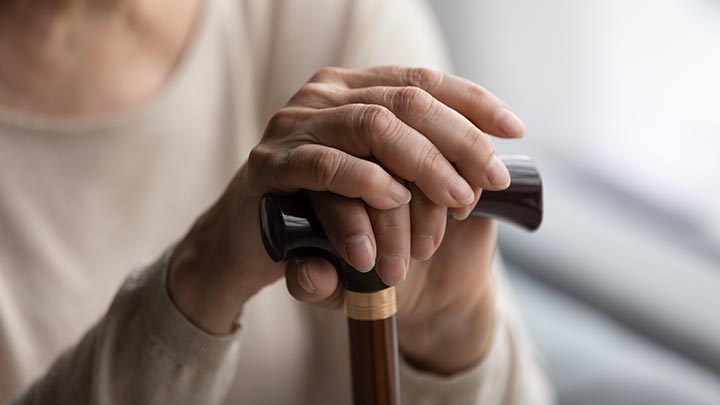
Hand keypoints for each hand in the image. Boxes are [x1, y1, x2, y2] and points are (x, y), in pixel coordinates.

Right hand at [168, 66, 523, 339]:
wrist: (250, 241)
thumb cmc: (323, 211)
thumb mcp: (378, 181)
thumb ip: (417, 163)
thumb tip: (486, 167)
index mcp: (352, 89)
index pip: (421, 81)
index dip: (472, 102)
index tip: (514, 130)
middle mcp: (323, 96)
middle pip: (407, 101)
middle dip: (459, 140)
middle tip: (488, 181)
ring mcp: (294, 126)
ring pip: (373, 127)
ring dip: (424, 167)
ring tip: (455, 204)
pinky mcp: (271, 166)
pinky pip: (326, 167)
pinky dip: (367, 187)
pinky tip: (394, 207)